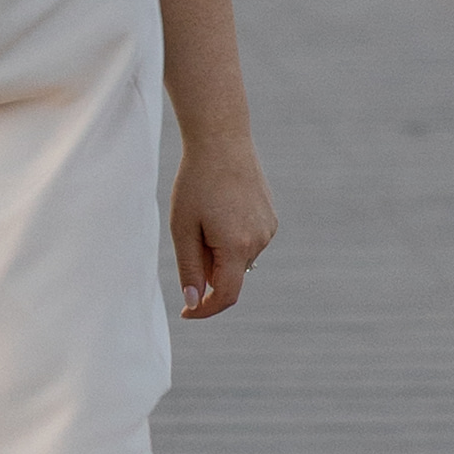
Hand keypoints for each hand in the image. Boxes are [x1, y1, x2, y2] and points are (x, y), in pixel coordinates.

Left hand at [172, 134, 276, 317]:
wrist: (222, 141)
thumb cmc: (196, 182)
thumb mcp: (183, 228)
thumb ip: (189, 268)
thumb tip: (194, 302)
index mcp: (237, 246)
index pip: (226, 295)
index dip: (206, 309)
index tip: (187, 313)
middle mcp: (260, 241)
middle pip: (230, 275)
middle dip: (207, 269)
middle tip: (189, 234)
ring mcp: (269, 229)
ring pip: (238, 258)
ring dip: (219, 251)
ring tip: (205, 213)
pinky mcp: (271, 218)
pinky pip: (247, 241)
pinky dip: (231, 238)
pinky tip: (221, 207)